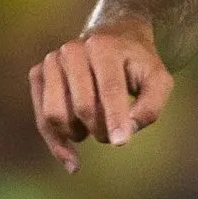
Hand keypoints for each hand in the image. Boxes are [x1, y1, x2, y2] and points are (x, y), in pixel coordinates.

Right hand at [29, 24, 173, 171]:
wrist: (114, 38)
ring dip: (78, 133)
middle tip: (115, 136)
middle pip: (83, 106)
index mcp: (105, 47)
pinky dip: (56, 142)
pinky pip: (42, 117)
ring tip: (94, 131)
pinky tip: (71, 160)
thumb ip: (150, 106)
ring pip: (55, 114)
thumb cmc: (138, 65)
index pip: (110, 88)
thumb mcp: (159, 79)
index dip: (115, 118)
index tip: (120, 143)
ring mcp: (51, 61)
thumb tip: (127, 131)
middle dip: (101, 129)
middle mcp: (73, 50)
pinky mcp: (38, 74)